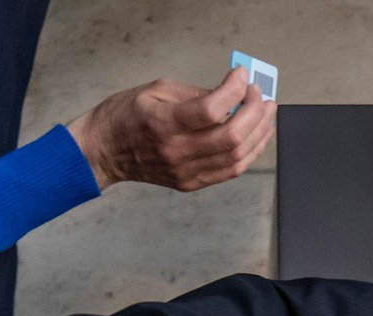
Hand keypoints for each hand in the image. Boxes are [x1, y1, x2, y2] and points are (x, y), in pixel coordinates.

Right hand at [69, 67, 276, 190]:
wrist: (104, 151)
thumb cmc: (126, 115)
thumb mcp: (156, 90)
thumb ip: (196, 93)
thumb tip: (231, 94)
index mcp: (164, 123)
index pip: (211, 110)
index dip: (234, 90)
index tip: (241, 75)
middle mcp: (177, 151)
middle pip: (231, 137)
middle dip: (255, 112)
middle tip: (260, 95)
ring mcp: (186, 171)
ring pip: (237, 157)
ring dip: (259, 133)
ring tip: (267, 113)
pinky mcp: (192, 183)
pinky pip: (231, 171)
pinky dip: (250, 151)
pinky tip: (258, 135)